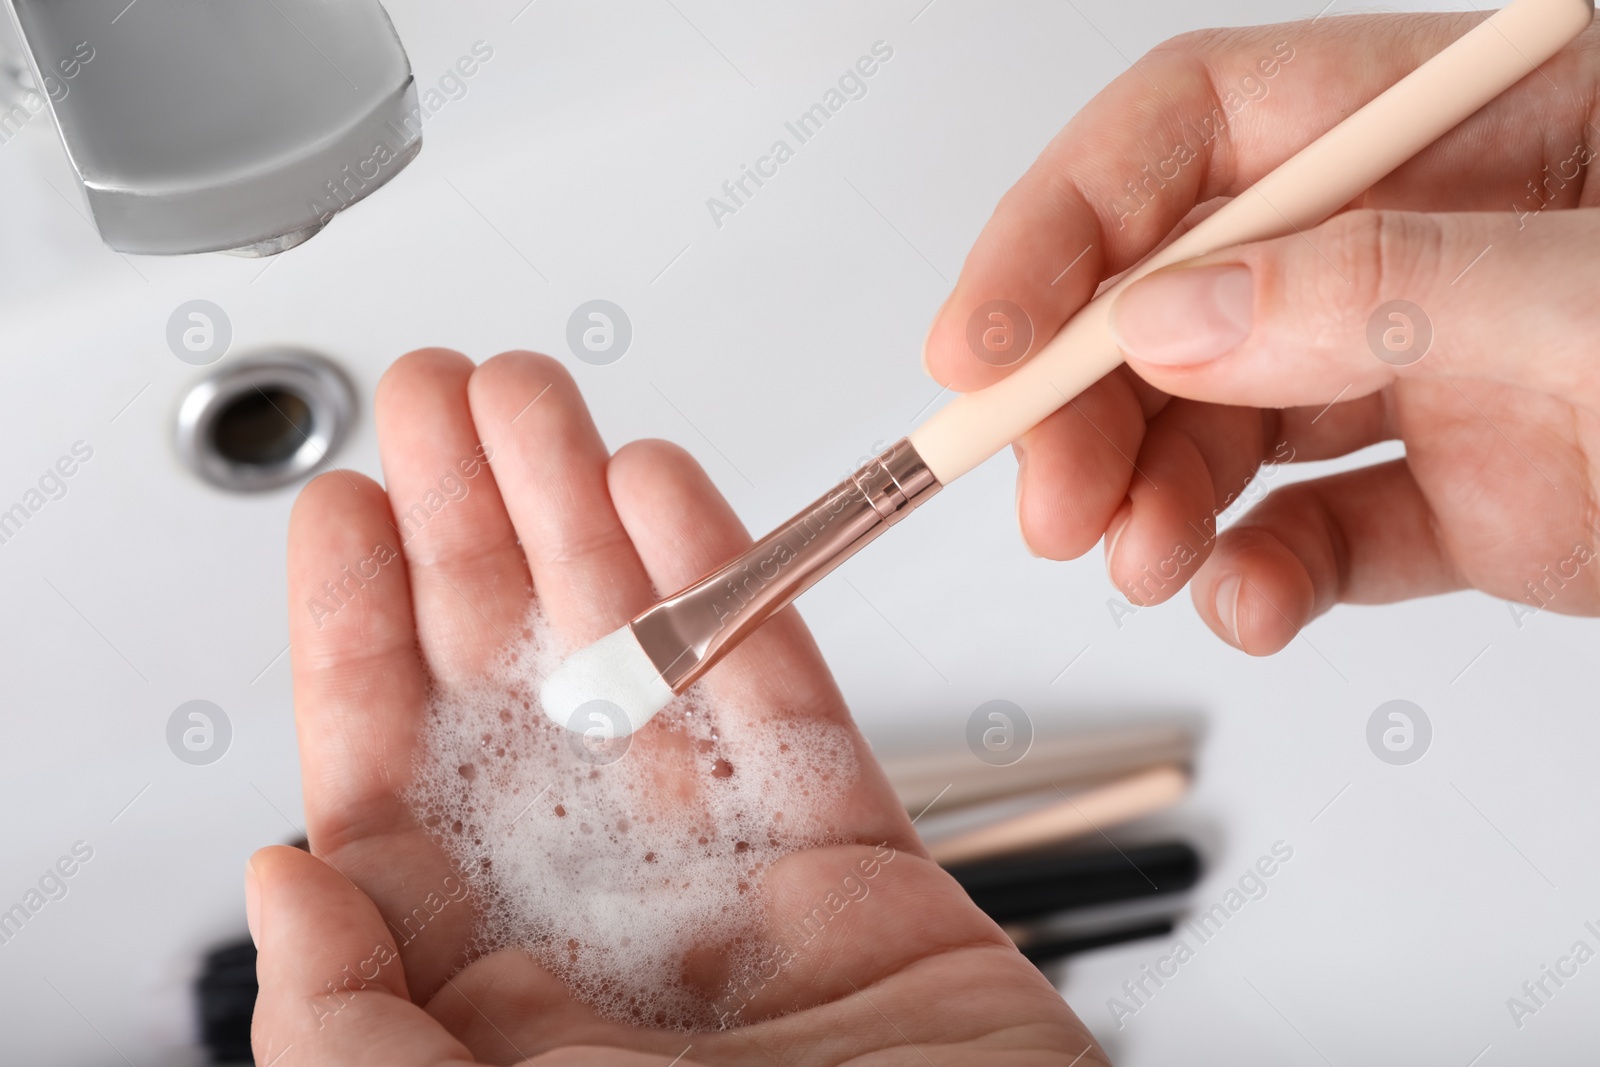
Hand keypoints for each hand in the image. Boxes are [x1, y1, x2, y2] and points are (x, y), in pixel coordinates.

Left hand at [249, 349, 1102, 1065]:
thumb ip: (352, 1034)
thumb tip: (283, 883)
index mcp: (484, 1008)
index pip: (390, 788)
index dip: (360, 635)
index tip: (347, 512)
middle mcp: (598, 937)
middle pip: (516, 691)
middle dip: (478, 529)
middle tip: (450, 397)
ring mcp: (730, 895)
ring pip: (649, 666)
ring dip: (595, 524)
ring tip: (551, 405)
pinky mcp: (858, 873)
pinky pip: (787, 701)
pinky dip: (738, 590)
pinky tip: (679, 499)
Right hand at [923, 12, 1599, 652]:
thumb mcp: (1593, 298)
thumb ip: (1384, 287)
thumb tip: (1169, 321)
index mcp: (1457, 126)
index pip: (1196, 129)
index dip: (1064, 225)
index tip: (985, 340)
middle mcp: (1419, 241)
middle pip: (1177, 293)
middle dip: (1087, 402)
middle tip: (1051, 496)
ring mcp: (1429, 373)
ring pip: (1221, 423)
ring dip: (1152, 501)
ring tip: (1141, 558)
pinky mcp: (1454, 496)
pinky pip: (1317, 532)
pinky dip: (1258, 579)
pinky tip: (1248, 599)